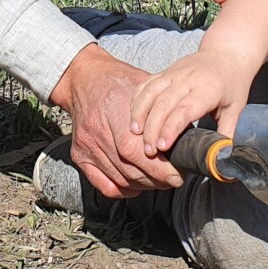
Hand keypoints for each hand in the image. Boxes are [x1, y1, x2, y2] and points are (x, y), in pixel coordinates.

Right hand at [50, 45, 181, 198]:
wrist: (84, 79)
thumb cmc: (118, 81)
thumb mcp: (144, 86)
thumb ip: (163, 109)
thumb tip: (187, 132)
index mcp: (114, 111)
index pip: (136, 151)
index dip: (159, 168)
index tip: (178, 172)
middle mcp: (97, 132)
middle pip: (130, 169)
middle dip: (157, 179)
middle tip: (174, 178)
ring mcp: (87, 146)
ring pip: (120, 179)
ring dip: (144, 185)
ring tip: (160, 180)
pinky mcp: (79, 156)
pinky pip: (104, 184)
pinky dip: (123, 189)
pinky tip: (137, 184)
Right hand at [129, 50, 256, 156]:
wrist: (226, 53)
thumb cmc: (232, 85)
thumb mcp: (237, 109)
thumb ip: (227, 134)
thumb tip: (221, 159)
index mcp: (208, 89)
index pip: (184, 110)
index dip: (171, 128)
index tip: (162, 147)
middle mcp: (188, 79)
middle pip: (163, 103)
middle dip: (153, 128)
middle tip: (148, 150)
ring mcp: (173, 73)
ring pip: (151, 92)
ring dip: (140, 113)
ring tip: (135, 133)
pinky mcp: (165, 71)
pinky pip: (146, 84)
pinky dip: (137, 99)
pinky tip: (133, 115)